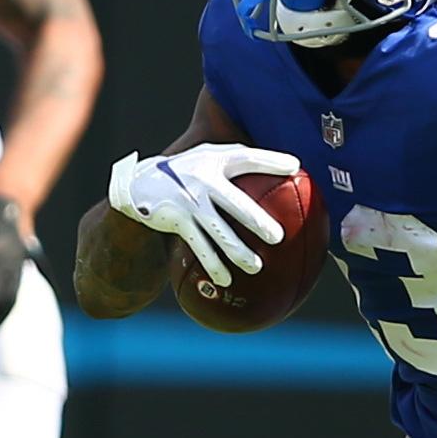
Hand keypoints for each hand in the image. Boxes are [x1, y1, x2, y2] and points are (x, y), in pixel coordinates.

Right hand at [106, 143, 299, 288]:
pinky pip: (198, 246)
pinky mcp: (176, 220)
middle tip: (278, 237)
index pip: (246, 159)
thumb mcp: (212, 157)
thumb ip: (244, 160)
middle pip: (234, 203)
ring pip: (216, 231)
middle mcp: (202, 180)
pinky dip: (212, 264)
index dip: (270, 161)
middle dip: (255, 220)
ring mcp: (188, 202)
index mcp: (216, 160)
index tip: (295, 167)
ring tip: (256, 267)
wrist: (140, 182)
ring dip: (236, 251)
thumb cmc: (192, 170)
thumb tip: (295, 166)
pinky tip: (226, 280)